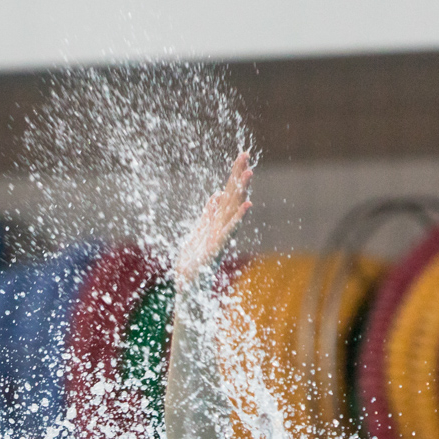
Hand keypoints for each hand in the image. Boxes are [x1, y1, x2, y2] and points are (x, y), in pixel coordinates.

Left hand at [172, 151, 252, 288]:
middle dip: (238, 176)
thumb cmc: (195, 260)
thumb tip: (215, 195)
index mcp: (217, 220)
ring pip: (232, 210)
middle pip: (232, 197)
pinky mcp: (216, 249)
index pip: (227, 193)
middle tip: (246, 155)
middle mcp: (222, 226)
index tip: (242, 155)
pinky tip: (247, 205)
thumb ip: (208, 214)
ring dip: (241, 191)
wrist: (189, 284)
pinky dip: (237, 218)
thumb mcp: (199, 231)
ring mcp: (221, 237)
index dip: (234, 175)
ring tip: (249, 173)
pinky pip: (228, 231)